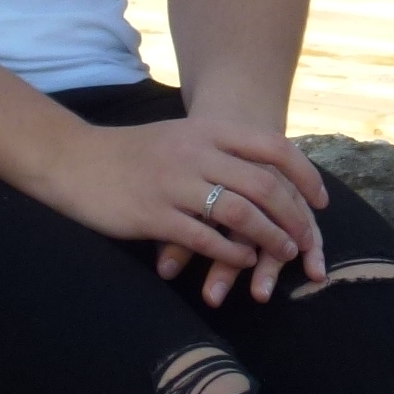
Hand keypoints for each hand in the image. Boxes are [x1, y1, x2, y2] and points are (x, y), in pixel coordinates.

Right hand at [44, 116, 328, 307]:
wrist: (72, 160)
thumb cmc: (129, 153)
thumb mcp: (179, 138)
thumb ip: (217, 149)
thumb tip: (265, 171)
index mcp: (205, 130)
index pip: (272, 147)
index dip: (304, 175)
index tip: (320, 201)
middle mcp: (194, 153)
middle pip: (263, 184)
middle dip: (293, 216)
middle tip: (306, 239)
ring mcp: (173, 184)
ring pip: (239, 213)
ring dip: (269, 238)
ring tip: (283, 254)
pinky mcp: (153, 215)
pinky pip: (204, 237)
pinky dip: (230, 253)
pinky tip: (242, 263)